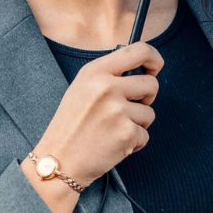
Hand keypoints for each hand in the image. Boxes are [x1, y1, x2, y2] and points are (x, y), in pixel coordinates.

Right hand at [36, 42, 162, 187]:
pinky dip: (134, 143)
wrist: (58, 161)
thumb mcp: (81, 88)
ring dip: (137, 124)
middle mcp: (106, 86)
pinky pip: (145, 135)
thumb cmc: (70, 127)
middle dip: (147, 98)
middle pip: (151, 83)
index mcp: (95, 71)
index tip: (155, 68)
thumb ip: (108, 76)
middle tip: (130, 109)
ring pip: (149, 112)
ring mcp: (117, 110)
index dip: (154, 58)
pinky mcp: (126, 133)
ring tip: (113, 131)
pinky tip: (114, 146)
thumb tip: (141, 70)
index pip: (138, 51)